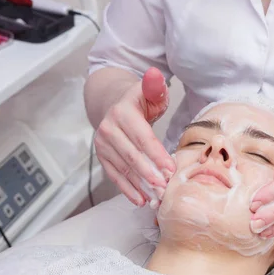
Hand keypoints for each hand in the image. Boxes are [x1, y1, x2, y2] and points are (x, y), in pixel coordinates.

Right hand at [94, 67, 175, 205]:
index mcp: (122, 113)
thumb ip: (155, 86)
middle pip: (132, 156)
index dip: (157, 155)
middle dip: (149, 174)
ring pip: (124, 169)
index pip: (142, 137)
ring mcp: (103, 144)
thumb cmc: (139, 101)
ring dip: (140, 186)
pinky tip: (140, 199)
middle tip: (164, 188)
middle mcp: (109, 129)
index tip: (171, 170)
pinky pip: (115, 176)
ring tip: (156, 198)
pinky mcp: (102, 156)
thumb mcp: (149, 91)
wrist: (114, 105)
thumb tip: (155, 75)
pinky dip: (127, 189)